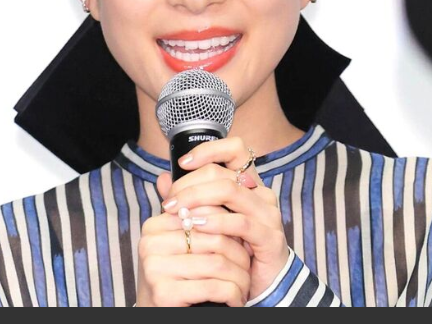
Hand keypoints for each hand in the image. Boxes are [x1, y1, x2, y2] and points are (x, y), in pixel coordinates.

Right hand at [135, 201, 250, 305]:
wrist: (160, 315)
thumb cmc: (177, 277)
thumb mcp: (181, 243)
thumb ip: (190, 211)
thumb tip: (197, 176)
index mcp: (154, 225)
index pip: (203, 212)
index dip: (229, 223)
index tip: (243, 234)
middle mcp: (150, 243)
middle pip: (213, 237)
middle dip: (238, 252)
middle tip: (249, 261)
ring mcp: (154, 268)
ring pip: (217, 262)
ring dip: (239, 276)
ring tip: (245, 282)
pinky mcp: (164, 293)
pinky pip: (213, 287)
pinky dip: (232, 294)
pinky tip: (236, 298)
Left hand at [158, 137, 289, 300]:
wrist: (261, 282)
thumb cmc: (233, 245)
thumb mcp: (209, 217)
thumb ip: (188, 198)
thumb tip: (161, 179)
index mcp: (248, 182)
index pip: (235, 149)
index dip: (209, 150)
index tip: (182, 163)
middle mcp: (261, 192)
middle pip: (223, 173)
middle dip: (190, 184)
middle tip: (170, 200)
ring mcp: (268, 213)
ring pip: (230, 191)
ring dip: (198, 199)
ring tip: (178, 212)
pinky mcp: (270, 237)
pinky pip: (241, 223)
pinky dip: (215, 222)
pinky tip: (197, 227)